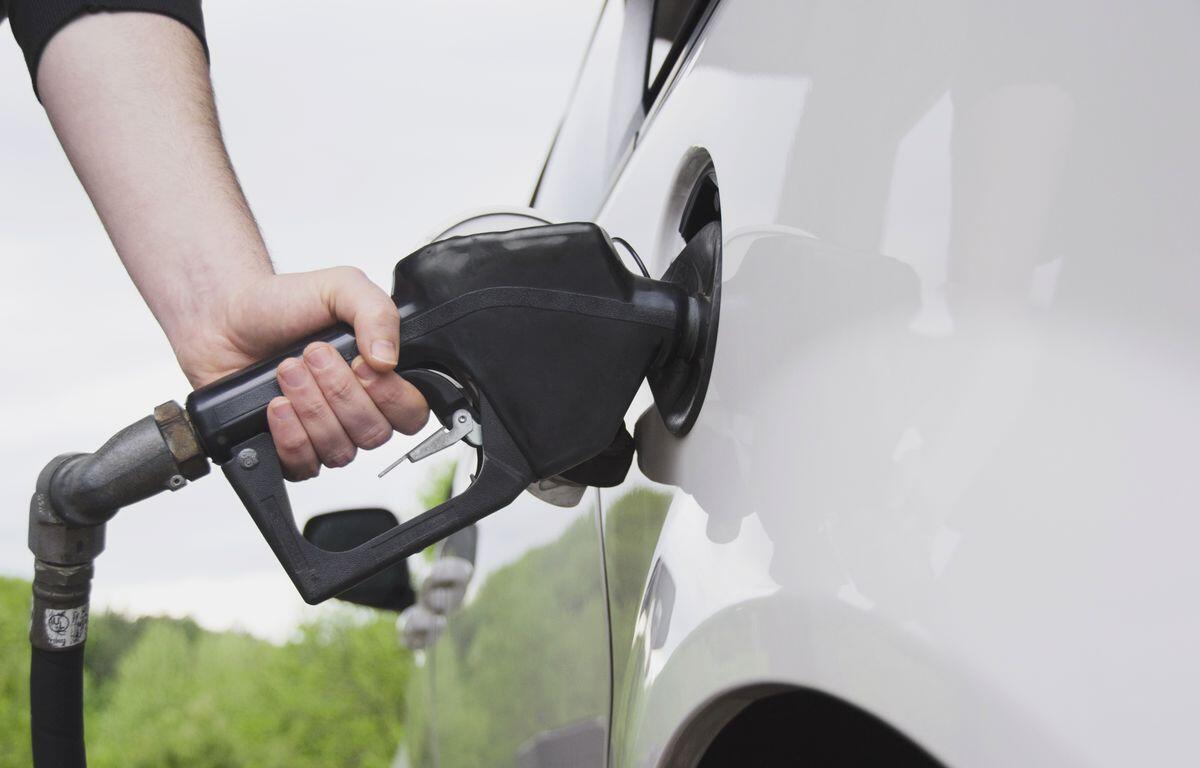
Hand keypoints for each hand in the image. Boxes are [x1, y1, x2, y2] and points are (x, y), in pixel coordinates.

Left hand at [176, 268, 428, 479]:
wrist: (226, 316)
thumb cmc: (284, 303)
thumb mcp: (341, 287)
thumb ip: (377, 313)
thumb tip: (389, 361)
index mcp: (379, 378)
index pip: (411, 413)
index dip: (390, 395)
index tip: (361, 363)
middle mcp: (356, 411)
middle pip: (374, 434)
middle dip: (339, 393)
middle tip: (312, 356)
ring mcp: (324, 434)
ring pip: (340, 451)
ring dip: (312, 409)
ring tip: (287, 371)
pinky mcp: (289, 450)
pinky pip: (305, 465)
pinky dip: (291, 435)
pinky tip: (276, 405)